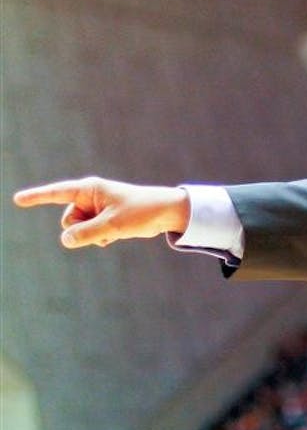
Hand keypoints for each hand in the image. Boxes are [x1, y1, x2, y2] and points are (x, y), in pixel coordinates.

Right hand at [13, 177, 190, 248]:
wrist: (166, 212)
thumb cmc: (141, 212)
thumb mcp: (113, 225)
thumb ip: (87, 233)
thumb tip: (65, 240)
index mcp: (89, 189)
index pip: (57, 193)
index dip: (36, 197)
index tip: (17, 199)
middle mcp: (90, 197)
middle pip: (68, 220)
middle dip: (81, 229)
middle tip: (107, 226)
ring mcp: (97, 209)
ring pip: (79, 230)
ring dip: (93, 235)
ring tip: (116, 229)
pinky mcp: (104, 219)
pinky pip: (91, 234)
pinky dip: (100, 238)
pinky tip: (117, 234)